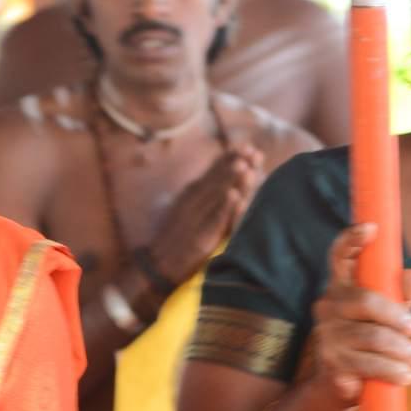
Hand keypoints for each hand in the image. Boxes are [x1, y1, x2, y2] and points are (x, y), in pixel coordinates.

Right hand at [151, 142, 270, 284]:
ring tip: (245, 165)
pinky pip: (214, 219)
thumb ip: (206, 196)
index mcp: (192, 194)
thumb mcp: (188, 210)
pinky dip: (224, 207)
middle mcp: (193, 202)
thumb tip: (229, 183)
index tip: (246, 146)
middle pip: (217, 180)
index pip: (212, 172)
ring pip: (216, 196)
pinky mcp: (199, 237)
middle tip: (252, 150)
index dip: (228, 158)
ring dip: (230, 180)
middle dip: (235, 163)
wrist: (158, 265)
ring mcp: (195, 218)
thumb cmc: (178, 238)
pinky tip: (234, 195)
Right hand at [295, 225, 410, 410]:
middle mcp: (327, 306)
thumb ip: (402, 295)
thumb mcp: (389, 316)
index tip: (371, 228)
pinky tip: (406, 376)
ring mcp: (326, 335)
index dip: (353, 240)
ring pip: (372, 337)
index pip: (340, 256)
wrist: (337, 387)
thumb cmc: (368, 343)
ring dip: (401, 349)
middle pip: (365, 301)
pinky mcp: (332, 364)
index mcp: (341, 287)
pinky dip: (394, 372)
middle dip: (396, 316)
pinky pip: (370, 365)